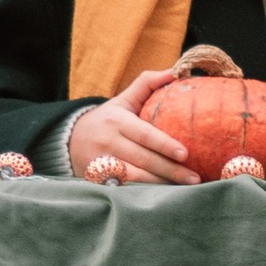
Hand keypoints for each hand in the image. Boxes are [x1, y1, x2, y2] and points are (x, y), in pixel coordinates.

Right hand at [64, 69, 196, 182]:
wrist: (70, 141)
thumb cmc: (107, 119)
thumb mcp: (123, 100)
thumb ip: (147, 84)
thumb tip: (176, 71)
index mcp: (117, 120)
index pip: (144, 134)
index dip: (164, 144)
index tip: (185, 153)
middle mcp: (108, 142)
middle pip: (143, 159)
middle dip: (171, 170)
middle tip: (195, 177)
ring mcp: (102, 163)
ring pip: (136, 177)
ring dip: (162, 183)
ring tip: (186, 186)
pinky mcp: (99, 180)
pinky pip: (126, 187)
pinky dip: (146, 191)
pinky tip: (165, 193)